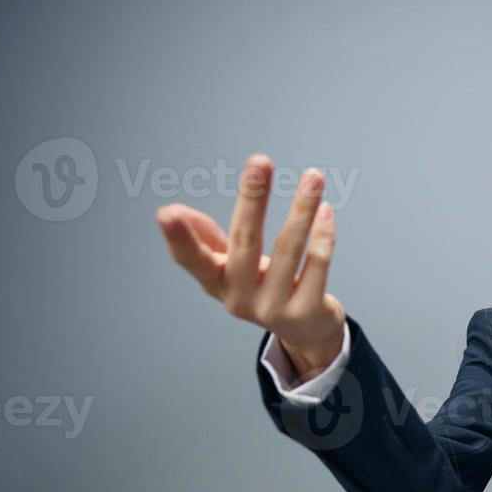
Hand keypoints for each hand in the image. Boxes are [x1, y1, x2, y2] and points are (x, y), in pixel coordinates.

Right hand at [155, 154, 345, 373]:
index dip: (178, 239)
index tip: (165, 214)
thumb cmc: (265, 287)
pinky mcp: (306, 312)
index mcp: (217, 283)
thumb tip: (171, 210)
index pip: (192, 260)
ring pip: (288, 249)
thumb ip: (206, 238)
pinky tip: (325, 211)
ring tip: (313, 176)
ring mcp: (274, 309)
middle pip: (245, 241)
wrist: (306, 331)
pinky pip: (316, 266)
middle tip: (260, 160)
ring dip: (302, 209)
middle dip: (252, 198)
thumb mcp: (232, 266)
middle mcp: (240, 299)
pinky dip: (322, 236)